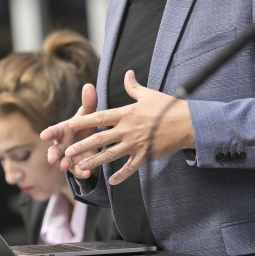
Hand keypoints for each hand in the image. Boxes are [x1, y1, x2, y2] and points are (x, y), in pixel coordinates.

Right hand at [40, 83, 99, 178]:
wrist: (92, 143)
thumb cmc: (85, 127)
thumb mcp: (87, 116)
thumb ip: (88, 103)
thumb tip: (89, 86)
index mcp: (63, 131)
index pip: (54, 131)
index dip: (49, 133)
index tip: (43, 135)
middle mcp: (63, 145)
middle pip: (54, 150)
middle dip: (52, 154)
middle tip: (52, 158)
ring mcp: (69, 157)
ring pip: (63, 162)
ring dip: (64, 164)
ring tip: (65, 166)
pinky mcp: (77, 166)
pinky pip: (78, 171)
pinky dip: (81, 172)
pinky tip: (87, 173)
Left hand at [63, 70, 194, 184]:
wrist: (187, 123)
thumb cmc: (168, 107)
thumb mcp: (148, 94)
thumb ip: (133, 87)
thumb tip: (127, 73)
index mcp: (126, 113)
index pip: (100, 117)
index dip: (84, 121)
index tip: (70, 125)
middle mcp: (128, 129)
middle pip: (100, 138)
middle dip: (82, 146)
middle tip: (67, 153)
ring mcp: (136, 144)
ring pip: (111, 155)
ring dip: (95, 161)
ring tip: (81, 167)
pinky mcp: (145, 155)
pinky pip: (130, 168)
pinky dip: (121, 175)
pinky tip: (112, 181)